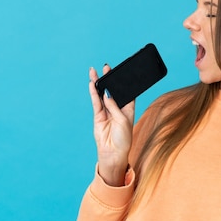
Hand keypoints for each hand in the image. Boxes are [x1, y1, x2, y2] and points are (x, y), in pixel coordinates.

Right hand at [88, 65, 135, 185]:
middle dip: (110, 79)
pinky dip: (93, 93)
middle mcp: (117, 107)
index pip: (127, 92)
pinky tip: (92, 84)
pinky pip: (95, 102)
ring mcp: (106, 111)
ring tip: (94, 71)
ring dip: (98, 83)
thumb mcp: (123, 121)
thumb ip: (114, 107)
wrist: (114, 153)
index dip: (124, 82)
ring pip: (101, 94)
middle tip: (107, 67)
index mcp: (128, 108)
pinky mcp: (98, 116)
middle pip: (112, 90)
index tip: (122, 72)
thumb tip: (106, 95)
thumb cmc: (123, 138)